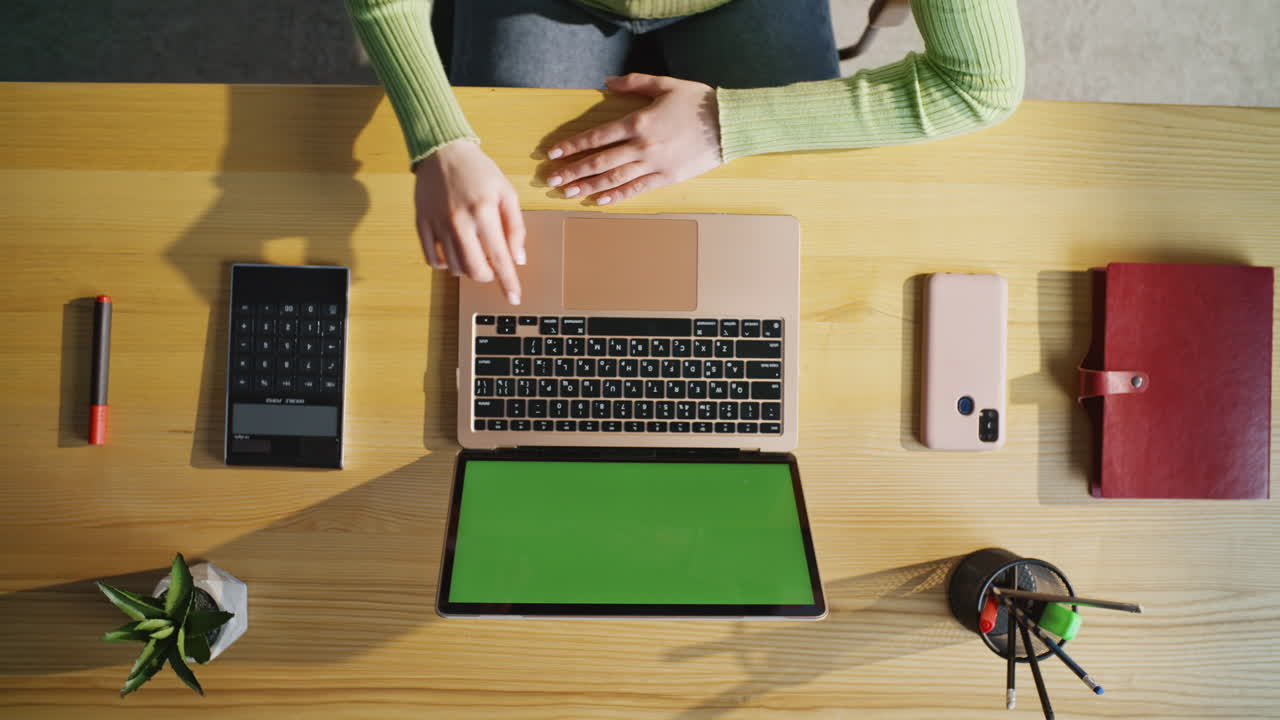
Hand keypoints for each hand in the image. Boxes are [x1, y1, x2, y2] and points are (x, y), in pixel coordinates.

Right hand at [415, 140, 525, 304]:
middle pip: (475, 270)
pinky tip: (454, 250)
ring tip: (473, 248)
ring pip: (455, 268)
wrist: (442, 151)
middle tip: (492, 263)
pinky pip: (432, 260)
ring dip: (468, 267)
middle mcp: (459, 222)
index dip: (508, 282)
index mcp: (484, 212)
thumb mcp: (507, 192)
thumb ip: (515, 227)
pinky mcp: (421, 225)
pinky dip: (445, 263)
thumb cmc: (479, 171)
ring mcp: (437, 225)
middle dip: (488, 274)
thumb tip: (517, 259)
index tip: (514, 299)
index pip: (500, 258)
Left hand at [544, 73, 721, 205]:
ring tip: (568, 192)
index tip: (553, 152)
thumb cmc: (698, 101)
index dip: (573, 145)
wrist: (729, 125)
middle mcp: (643, 146)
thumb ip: (634, 82)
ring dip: (588, 186)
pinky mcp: (666, 178)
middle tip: (552, 179)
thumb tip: (606, 82)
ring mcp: (655, 165)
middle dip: (573, 170)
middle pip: (600, 161)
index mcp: (639, 121)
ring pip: (615, 178)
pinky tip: (599, 201)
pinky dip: (617, 196)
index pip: (597, 136)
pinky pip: (637, 189)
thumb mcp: (666, 84)